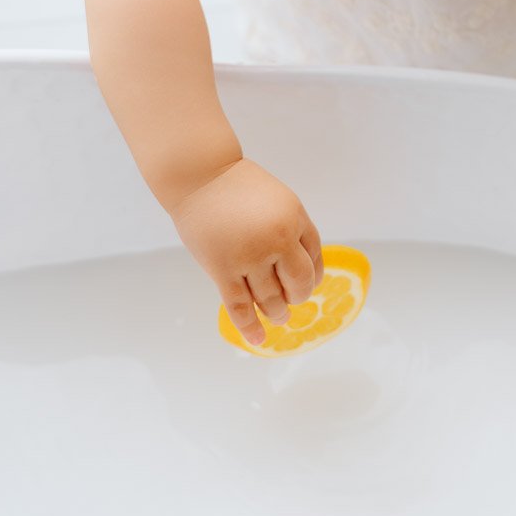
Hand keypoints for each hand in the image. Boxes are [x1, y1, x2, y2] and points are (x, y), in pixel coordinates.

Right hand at [169, 157, 324, 344]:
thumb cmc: (239, 186)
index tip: (310, 283)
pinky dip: (251, 326)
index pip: (315, 256)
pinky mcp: (223, 269)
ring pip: (271, 299)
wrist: (200, 176)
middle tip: (292, 301)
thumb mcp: (280, 199)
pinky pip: (240, 307)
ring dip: (277, 312)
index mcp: (295, 217)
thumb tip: (302, 266)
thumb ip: (292, 228)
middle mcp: (277, 238)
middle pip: (299, 282)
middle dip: (298, 296)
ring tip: (279, 315)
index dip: (314, 274)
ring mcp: (250, 255)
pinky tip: (259, 339)